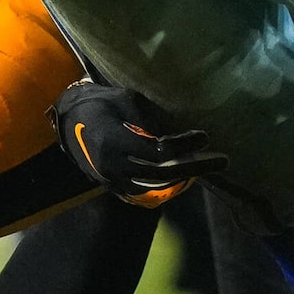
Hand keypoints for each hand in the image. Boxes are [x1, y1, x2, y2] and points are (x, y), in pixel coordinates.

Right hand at [52, 79, 224, 206]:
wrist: (71, 123)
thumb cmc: (102, 103)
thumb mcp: (126, 100)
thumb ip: (151, 116)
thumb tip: (184, 127)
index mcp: (114, 141)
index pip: (158, 151)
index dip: (184, 144)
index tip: (206, 136)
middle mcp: (113, 166)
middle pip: (162, 174)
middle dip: (195, 167)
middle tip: (222, 161)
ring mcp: (112, 181)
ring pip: (156, 188)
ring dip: (185, 179)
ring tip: (208, 166)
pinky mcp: (114, 187)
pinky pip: (146, 193)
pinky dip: (168, 187)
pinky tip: (187, 177)